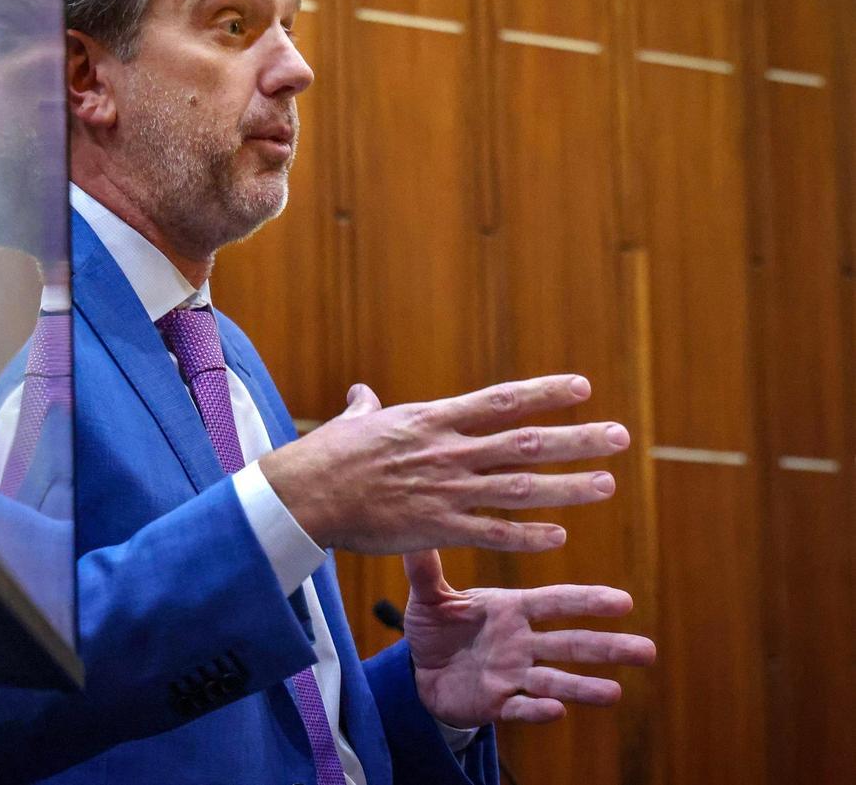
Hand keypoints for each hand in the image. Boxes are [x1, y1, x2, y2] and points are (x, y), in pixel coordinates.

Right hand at [260, 374, 628, 552]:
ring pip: (520, 487)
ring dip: (568, 487)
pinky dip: (526, 536)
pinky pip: (492, 533)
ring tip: (607, 484)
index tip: (582, 389)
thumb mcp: (353, 423)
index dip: (544, 394)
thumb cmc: (326, 455)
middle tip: (619, 437)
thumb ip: (366, 407)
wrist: (306, 494)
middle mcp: (448, 451)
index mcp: (432, 420)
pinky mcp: (436, 527)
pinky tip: (558, 537)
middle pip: (526, 442)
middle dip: (577, 439)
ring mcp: (446, 490)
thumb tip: (361, 392)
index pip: (501, 401)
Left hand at [402, 549, 655, 726]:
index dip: (587, 601)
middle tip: (647, 650)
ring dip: (585, 687)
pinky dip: (537, 709)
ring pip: (555, 680)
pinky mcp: (496, 703)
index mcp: (511, 609)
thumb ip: (427, 569)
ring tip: (616, 693)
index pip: (555, 603)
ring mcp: (512, 674)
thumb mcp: (428, 595)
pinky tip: (557, 711)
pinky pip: (520, 707)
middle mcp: (521, 642)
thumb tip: (419, 529)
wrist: (418, 668)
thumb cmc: (434, 625)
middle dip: (608, 647)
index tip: (624, 601)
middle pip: (570, 644)